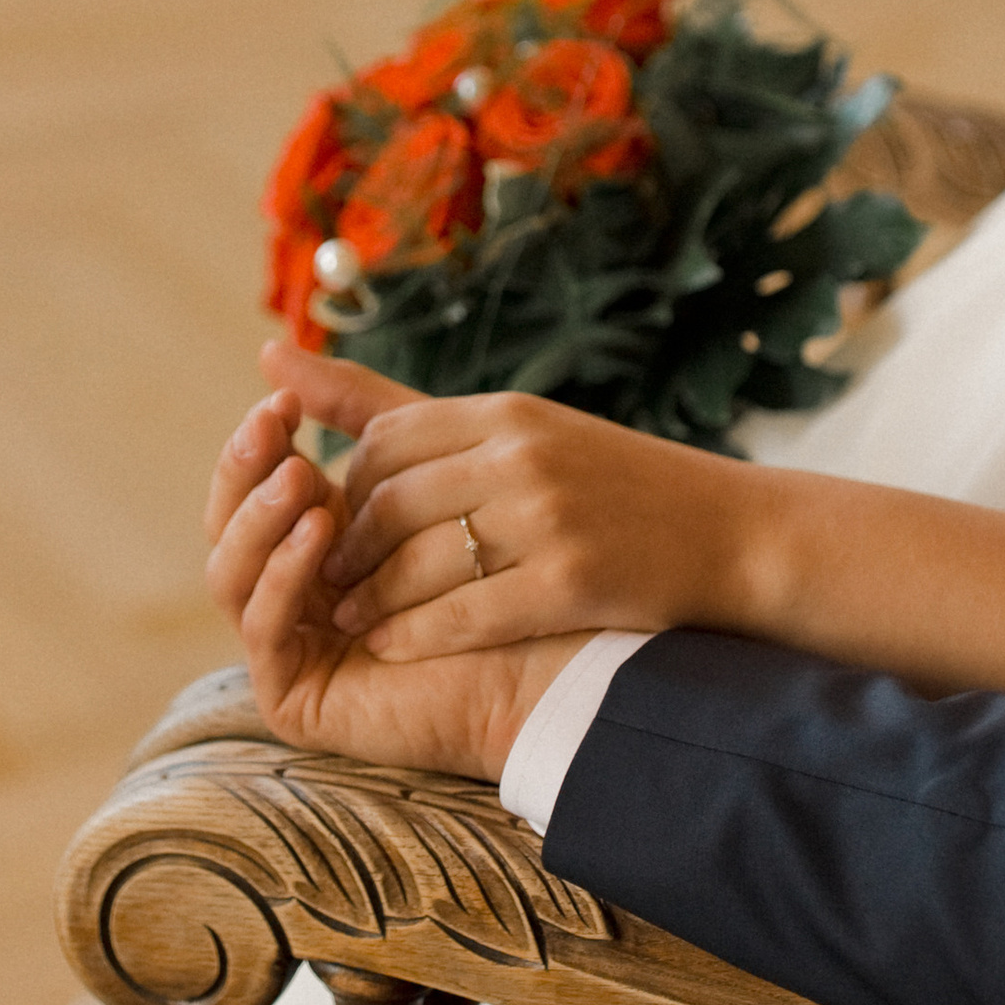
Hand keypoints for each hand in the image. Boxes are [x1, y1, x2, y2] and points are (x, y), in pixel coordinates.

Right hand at [207, 391, 581, 780]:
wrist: (553, 652)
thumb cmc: (501, 560)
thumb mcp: (426, 466)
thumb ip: (355, 411)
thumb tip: (268, 348)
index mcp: (309, 539)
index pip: (251, 484)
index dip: (259, 441)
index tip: (285, 400)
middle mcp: (288, 593)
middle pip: (225, 527)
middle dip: (245, 474)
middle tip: (276, 432)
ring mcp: (287, 646)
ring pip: (228, 575)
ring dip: (259, 520)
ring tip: (301, 478)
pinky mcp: (293, 696)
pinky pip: (261, 630)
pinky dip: (281, 577)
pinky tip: (320, 537)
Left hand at [258, 342, 759, 658]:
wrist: (733, 536)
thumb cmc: (613, 488)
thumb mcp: (519, 432)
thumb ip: (397, 408)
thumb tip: (271, 355)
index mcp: (508, 413)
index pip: (386, 440)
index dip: (344, 488)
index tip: (330, 523)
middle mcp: (523, 455)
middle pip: (390, 502)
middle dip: (345, 549)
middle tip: (323, 583)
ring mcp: (549, 517)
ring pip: (417, 562)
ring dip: (369, 600)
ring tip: (347, 622)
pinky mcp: (573, 580)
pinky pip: (465, 613)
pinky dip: (416, 635)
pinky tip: (393, 650)